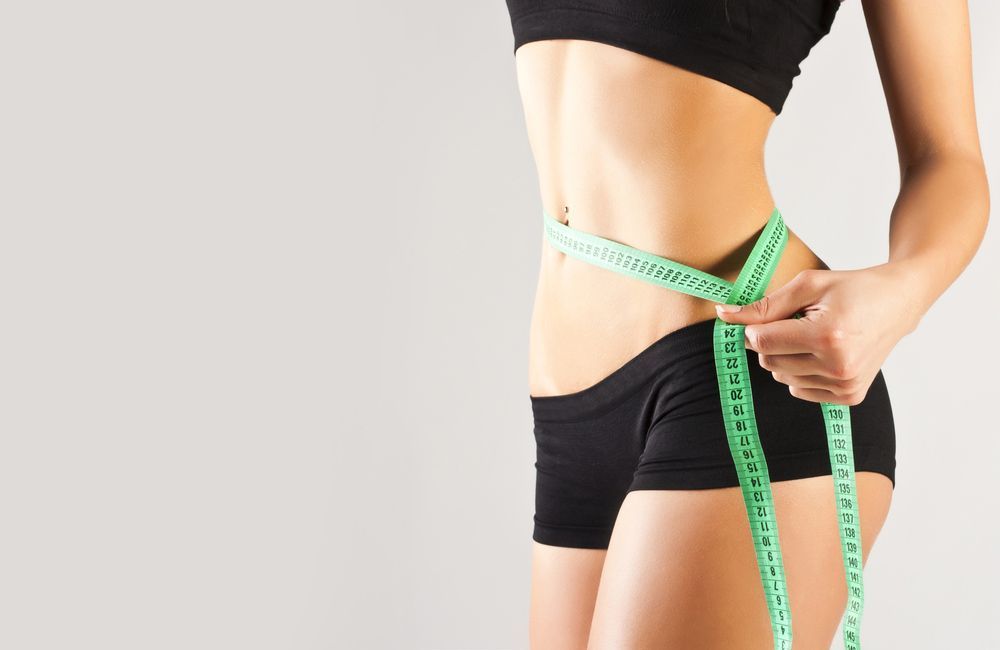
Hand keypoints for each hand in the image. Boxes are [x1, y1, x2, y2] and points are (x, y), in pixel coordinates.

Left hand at [713, 264, 921, 404]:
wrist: (899, 302)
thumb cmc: (852, 288)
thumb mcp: (807, 285)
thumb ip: (763, 305)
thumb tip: (723, 314)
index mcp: (827, 336)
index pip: (762, 342)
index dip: (755, 328)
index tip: (766, 317)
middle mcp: (837, 366)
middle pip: (768, 363)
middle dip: (770, 342)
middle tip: (794, 323)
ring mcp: (845, 385)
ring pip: (781, 377)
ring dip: (787, 356)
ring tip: (813, 336)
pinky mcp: (850, 396)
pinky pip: (799, 390)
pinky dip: (801, 372)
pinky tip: (822, 353)